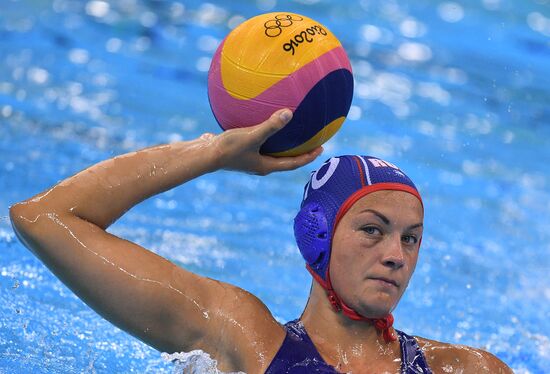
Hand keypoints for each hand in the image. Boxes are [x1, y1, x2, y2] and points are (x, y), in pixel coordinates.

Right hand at [207, 109, 323, 174]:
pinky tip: (262, 118)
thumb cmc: (228, 148)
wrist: (203, 154)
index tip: (321, 149)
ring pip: (270, 151)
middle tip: (311, 141)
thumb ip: (271, 126)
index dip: (308, 157)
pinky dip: (264, 133)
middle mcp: (259, 165)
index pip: (293, 164)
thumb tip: (289, 113)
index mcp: (266, 166)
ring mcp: (249, 158)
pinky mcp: (239, 150)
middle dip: (298, 150)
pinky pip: (257, 141)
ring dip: (282, 143)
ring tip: (289, 130)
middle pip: (284, 159)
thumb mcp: (252, 136)